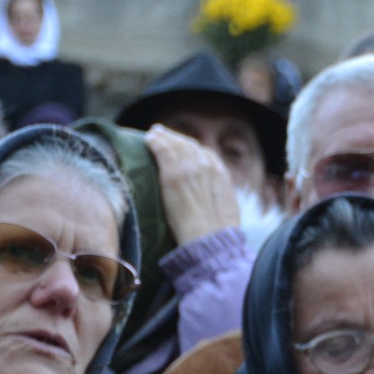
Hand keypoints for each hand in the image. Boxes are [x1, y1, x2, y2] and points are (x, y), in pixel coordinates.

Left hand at [144, 125, 238, 245]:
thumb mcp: (225, 208)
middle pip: (188, 144)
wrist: (210, 239)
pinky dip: (155, 142)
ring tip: (154, 134)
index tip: (181, 148)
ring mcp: (189, 168)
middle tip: (163, 134)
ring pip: (174, 144)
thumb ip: (217, 194)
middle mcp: (207, 165)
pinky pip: (162, 149)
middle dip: (175, 138)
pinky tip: (148, 139)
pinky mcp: (173, 174)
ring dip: (163, 137)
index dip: (190, 148)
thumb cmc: (218, 232)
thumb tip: (208, 196)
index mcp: (221, 173)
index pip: (203, 152)